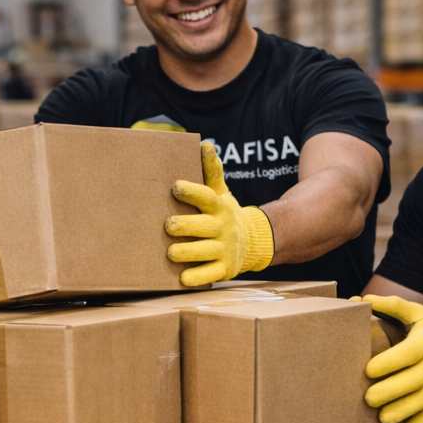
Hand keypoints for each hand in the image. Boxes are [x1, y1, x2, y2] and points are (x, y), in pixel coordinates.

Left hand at [165, 142, 274, 286]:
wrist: (253, 240)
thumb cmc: (224, 214)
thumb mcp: (221, 192)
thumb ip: (211, 172)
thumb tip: (206, 144)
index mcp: (219, 207)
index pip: (207, 197)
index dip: (192, 191)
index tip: (176, 187)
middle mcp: (223, 227)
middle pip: (204, 226)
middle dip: (186, 226)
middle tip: (168, 225)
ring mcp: (225, 249)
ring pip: (205, 251)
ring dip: (187, 252)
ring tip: (171, 252)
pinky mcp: (225, 269)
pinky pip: (210, 274)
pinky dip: (197, 277)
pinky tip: (182, 278)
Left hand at [361, 295, 422, 422]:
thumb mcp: (418, 313)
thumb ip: (390, 306)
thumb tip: (360, 299)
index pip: (408, 353)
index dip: (389, 362)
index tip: (368, 370)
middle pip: (414, 381)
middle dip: (391, 391)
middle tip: (368, 399)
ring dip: (403, 412)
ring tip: (382, 419)